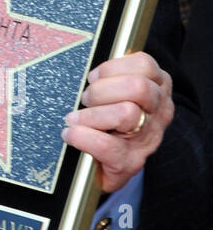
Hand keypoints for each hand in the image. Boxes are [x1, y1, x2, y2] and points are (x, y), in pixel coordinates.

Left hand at [63, 51, 172, 193]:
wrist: (103, 166)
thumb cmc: (108, 120)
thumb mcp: (117, 92)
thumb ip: (111, 75)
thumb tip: (87, 63)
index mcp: (157, 88)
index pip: (144, 64)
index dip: (113, 67)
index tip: (93, 77)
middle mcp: (159, 112)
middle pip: (138, 87)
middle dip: (102, 90)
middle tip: (85, 99)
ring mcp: (148, 138)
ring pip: (126, 113)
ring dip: (92, 114)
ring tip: (76, 118)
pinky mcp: (131, 162)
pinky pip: (106, 144)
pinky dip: (82, 136)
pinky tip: (71, 134)